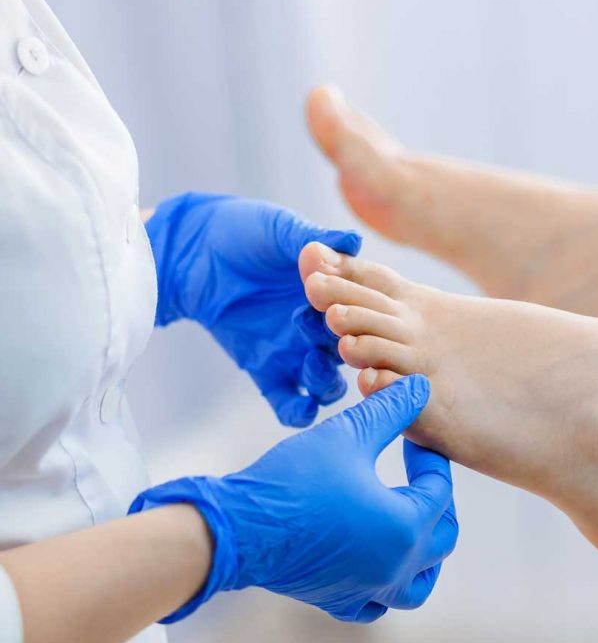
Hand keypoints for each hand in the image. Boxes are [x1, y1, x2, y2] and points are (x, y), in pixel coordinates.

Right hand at [130, 375, 457, 622]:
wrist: (236, 528)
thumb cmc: (293, 481)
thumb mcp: (348, 434)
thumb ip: (390, 410)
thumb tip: (421, 386)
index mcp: (404, 527)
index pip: (439, 491)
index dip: (430, 460)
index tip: (413, 439)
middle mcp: (394, 567)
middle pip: (441, 538)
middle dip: (436, 501)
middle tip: (417, 475)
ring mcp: (367, 590)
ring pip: (418, 582)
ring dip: (424, 552)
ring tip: (411, 522)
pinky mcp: (338, 600)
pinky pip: (378, 602)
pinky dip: (387, 583)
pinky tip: (375, 560)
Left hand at [146, 192, 361, 426]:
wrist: (193, 250)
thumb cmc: (240, 232)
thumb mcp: (279, 231)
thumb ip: (314, 239)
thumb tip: (353, 239)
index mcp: (331, 295)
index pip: (359, 313)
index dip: (359, 316)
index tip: (344, 309)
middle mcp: (318, 327)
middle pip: (349, 352)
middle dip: (348, 351)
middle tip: (332, 338)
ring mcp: (293, 352)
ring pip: (325, 383)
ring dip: (327, 382)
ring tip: (313, 366)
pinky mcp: (266, 370)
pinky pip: (288, 401)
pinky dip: (299, 411)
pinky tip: (304, 408)